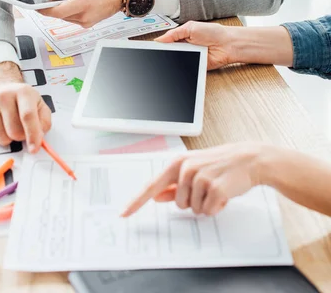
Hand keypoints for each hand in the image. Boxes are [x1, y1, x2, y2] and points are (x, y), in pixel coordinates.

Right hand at [0, 62, 51, 151]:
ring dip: (10, 138)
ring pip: (2, 138)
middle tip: (22, 127)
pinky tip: (0, 124)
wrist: (2, 88)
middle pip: (14, 131)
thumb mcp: (40, 105)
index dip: (32, 134)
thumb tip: (39, 139)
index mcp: (23, 92)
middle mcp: (4, 96)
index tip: (34, 148)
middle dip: (22, 136)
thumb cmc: (23, 99)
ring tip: (11, 124)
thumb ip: (44, 122)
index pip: (27, 116)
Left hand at [39, 0, 132, 27]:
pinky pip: (73, 18)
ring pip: (65, 17)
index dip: (43, 9)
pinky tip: (73, 1)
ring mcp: (87, 22)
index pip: (56, 12)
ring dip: (62, 8)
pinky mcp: (89, 23)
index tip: (34, 6)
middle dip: (52, 6)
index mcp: (83, 3)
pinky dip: (70, 10)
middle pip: (59, 15)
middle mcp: (85, 16)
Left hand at [122, 142, 269, 217]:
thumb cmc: (220, 164)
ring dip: (206, 203)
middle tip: (207, 186)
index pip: (152, 185)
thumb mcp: (195, 169)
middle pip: (179, 204)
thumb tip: (157, 196)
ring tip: (216, 187)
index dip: (137, 201)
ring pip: (194, 209)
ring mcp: (200, 178)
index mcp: (178, 163)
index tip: (124, 212)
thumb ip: (174, 185)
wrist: (248, 159)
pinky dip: (217, 207)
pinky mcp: (215, 189)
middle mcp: (186, 169)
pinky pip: (209, 211)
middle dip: (193, 201)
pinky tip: (224, 192)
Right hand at [156, 21, 237, 69]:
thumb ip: (174, 33)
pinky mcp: (195, 66)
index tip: (153, 47)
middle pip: (170, 52)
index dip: (160, 44)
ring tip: (178, 55)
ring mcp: (190, 57)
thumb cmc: (214, 32)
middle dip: (165, 53)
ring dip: (174, 60)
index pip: (167, 42)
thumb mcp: (191, 27)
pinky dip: (184, 67)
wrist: (227, 44)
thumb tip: (160, 39)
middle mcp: (185, 47)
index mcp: (182, 36)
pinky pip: (186, 69)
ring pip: (176, 61)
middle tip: (160, 53)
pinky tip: (184, 62)